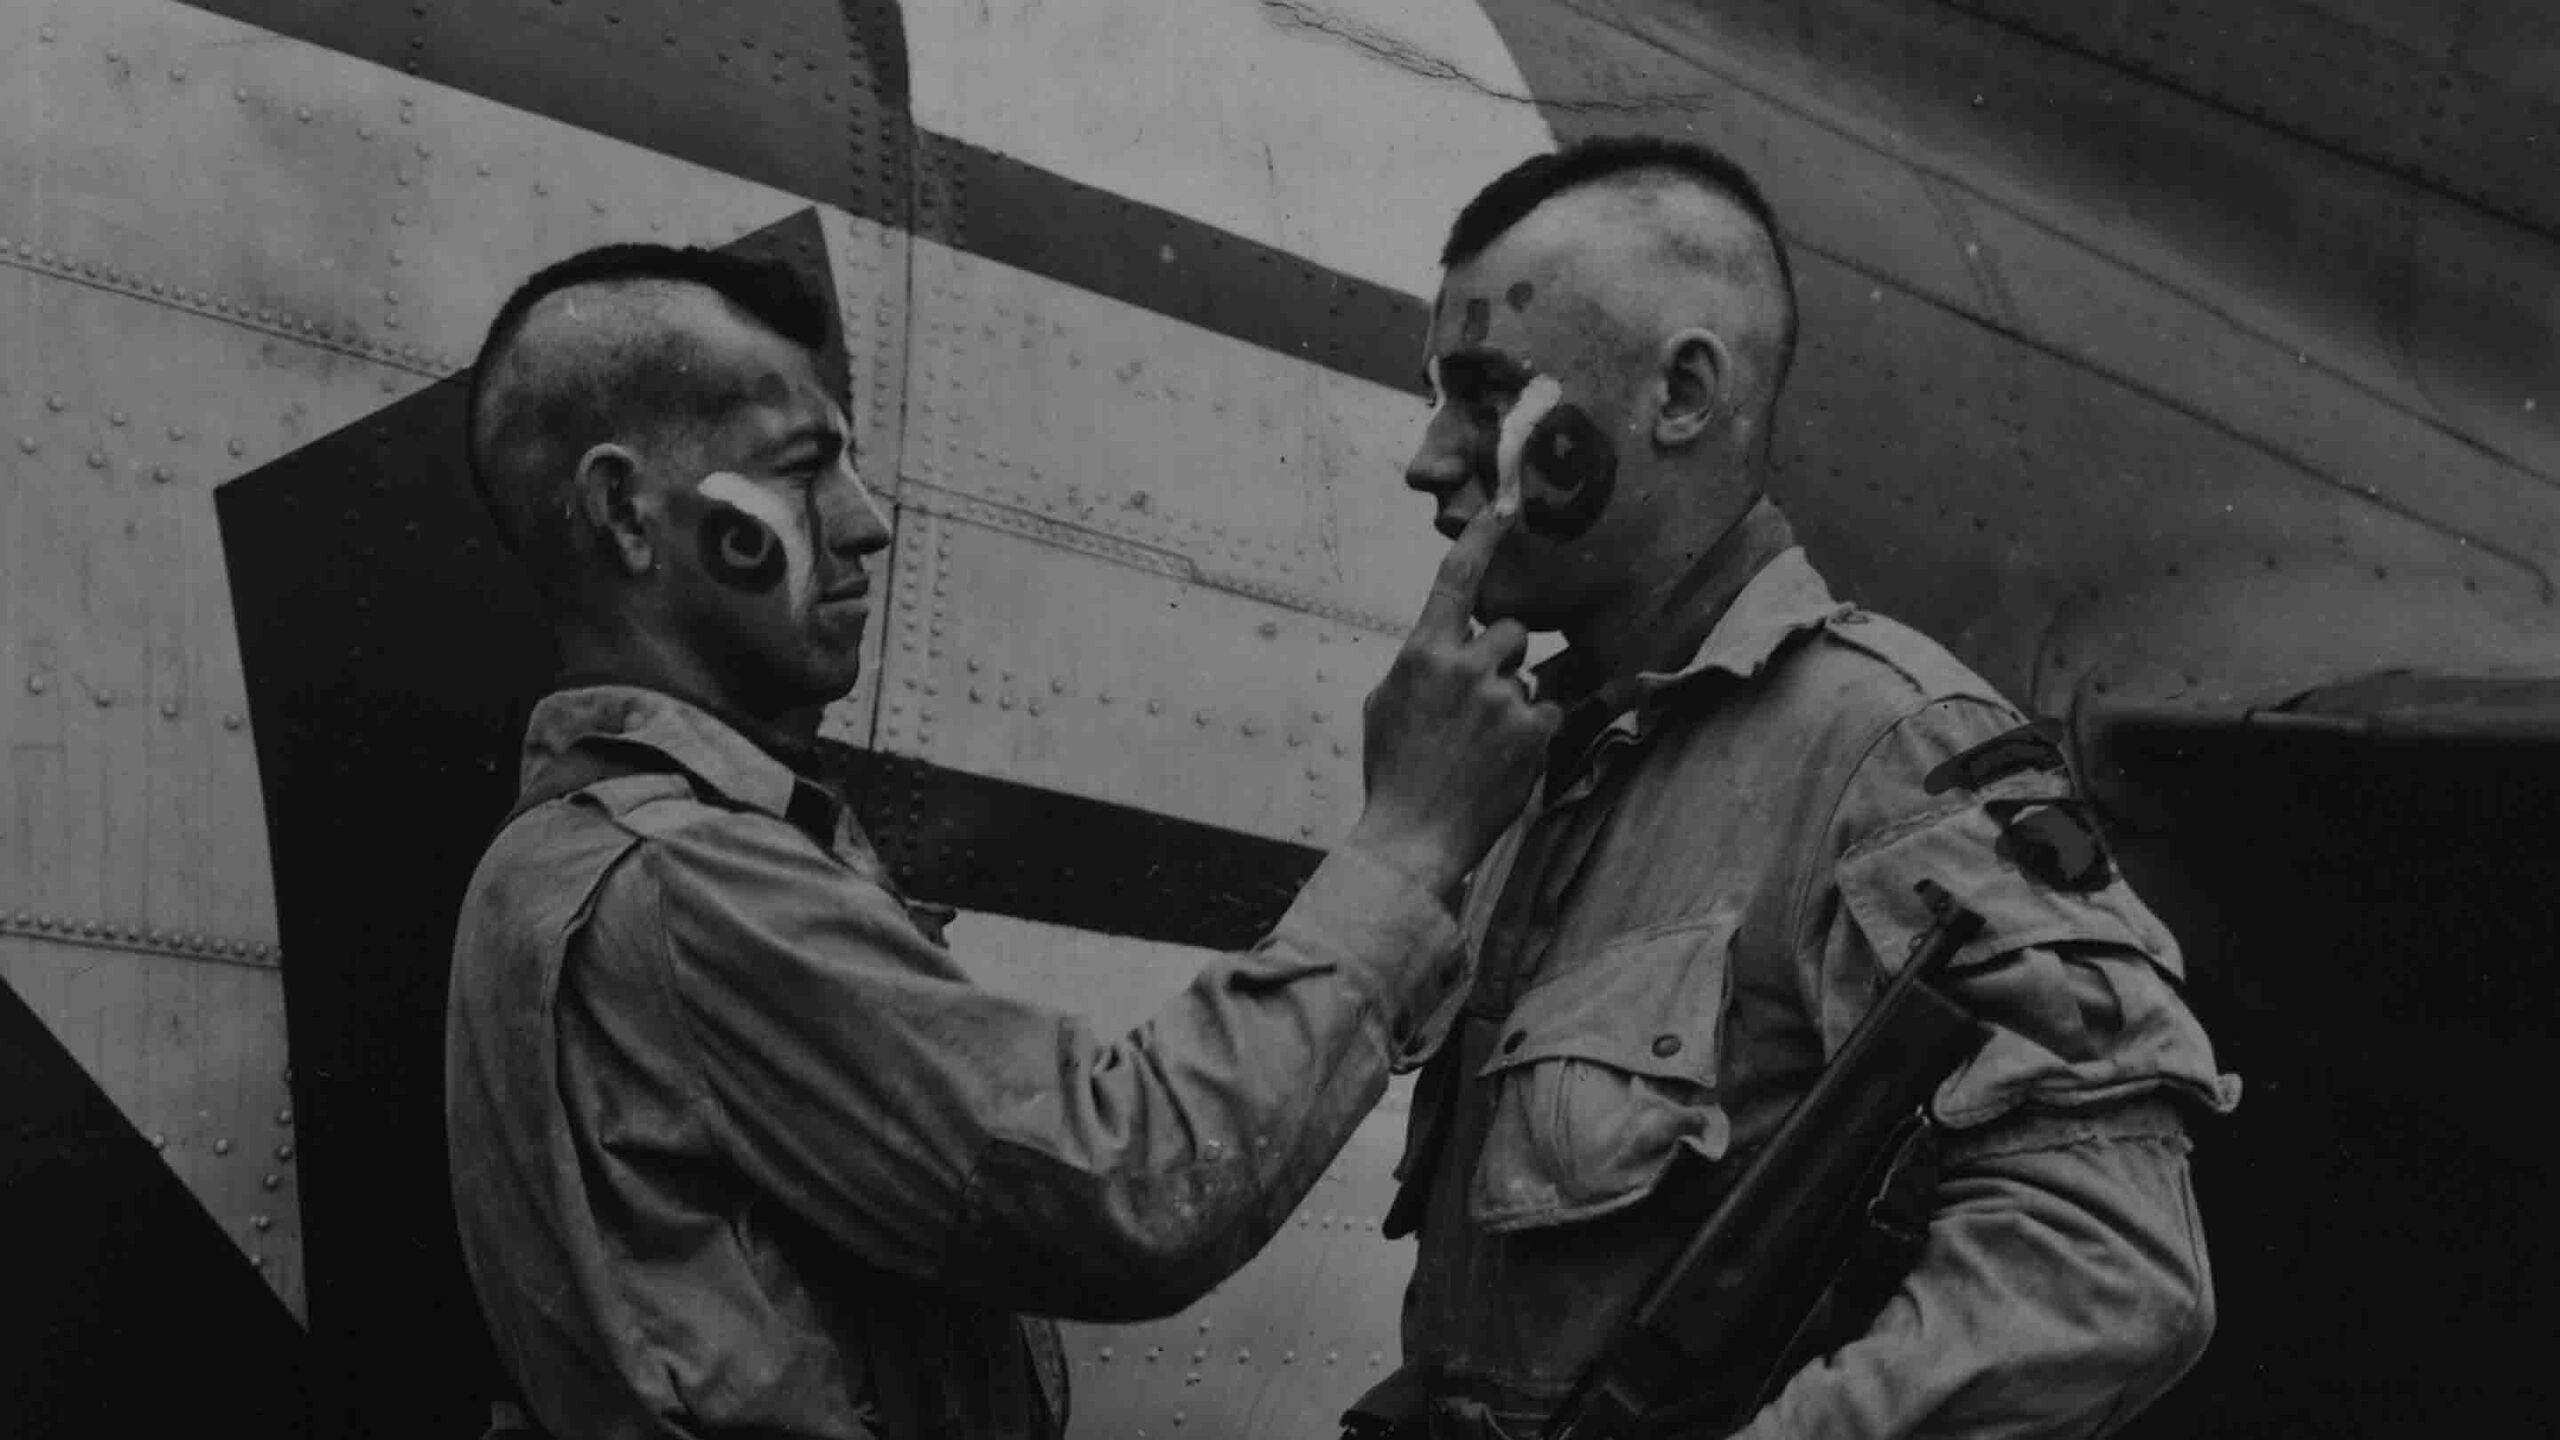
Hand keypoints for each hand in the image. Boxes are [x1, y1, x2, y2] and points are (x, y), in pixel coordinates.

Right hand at [1349, 496, 1558, 902]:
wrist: (1412, 837)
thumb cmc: (1393, 771)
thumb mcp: (1384, 705)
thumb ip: (1418, 664)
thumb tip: (1441, 646)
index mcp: (1422, 653)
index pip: (1457, 579)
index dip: (1483, 535)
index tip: (1507, 503)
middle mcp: (1464, 667)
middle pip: (1512, 632)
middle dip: (1503, 659)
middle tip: (1478, 704)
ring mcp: (1501, 699)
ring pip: (1528, 677)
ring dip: (1513, 701)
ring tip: (1480, 746)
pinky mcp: (1532, 733)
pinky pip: (1547, 714)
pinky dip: (1530, 735)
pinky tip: (1500, 762)